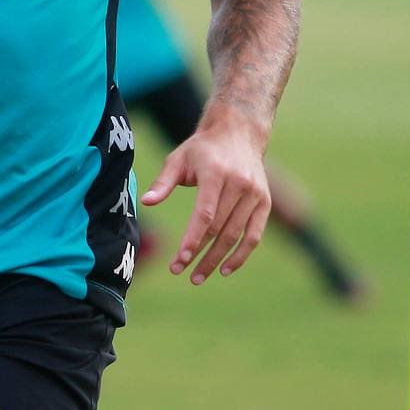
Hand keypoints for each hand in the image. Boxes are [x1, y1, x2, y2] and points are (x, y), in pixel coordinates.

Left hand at [140, 115, 271, 284]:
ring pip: (236, 235)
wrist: (238, 133)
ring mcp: (255, 194)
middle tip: (182, 272)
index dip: (193, 238)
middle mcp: (239, 184)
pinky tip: (225, 269)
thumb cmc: (201, 149)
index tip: (180, 259)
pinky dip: (241, 255)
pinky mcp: (264, 202)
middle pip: (219, 228)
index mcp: (216, 173)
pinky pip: (254, 235)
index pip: (205, 213)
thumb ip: (163, 183)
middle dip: (200, 254)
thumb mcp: (178, 158)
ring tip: (198, 276)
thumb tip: (146, 203)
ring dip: (218, 259)